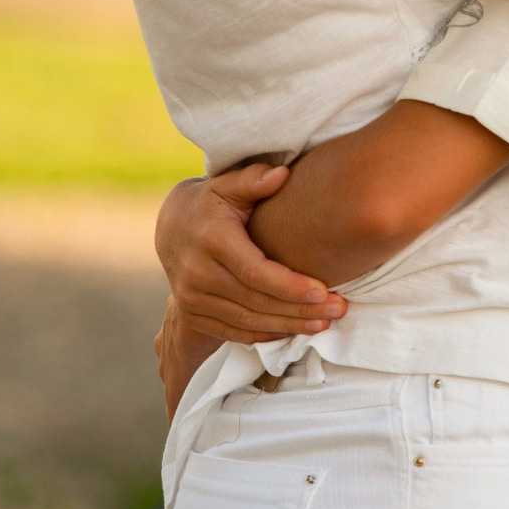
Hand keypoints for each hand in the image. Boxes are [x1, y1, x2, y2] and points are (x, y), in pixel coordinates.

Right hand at [156, 165, 348, 345]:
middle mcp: (198, 273)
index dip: (290, 286)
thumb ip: (254, 179)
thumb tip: (282, 174)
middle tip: (337, 309)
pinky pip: (234, 332)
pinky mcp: (192, 315)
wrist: (171, 227)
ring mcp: (191, 298)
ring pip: (248, 322)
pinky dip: (266, 334)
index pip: (255, 272)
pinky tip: (294, 330)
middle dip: (300, 309)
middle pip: (257, 301)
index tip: (323, 291)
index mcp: (212, 240)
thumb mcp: (228, 184)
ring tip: (324, 322)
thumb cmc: (211, 202)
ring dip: (288, 326)